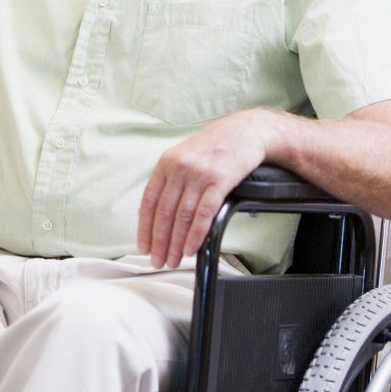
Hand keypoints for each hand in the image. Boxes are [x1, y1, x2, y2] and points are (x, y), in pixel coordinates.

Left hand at [137, 110, 268, 267]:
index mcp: (166, 162)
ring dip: (176, 243)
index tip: (143, 247)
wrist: (247, 130)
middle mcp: (180, 167)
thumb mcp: (185, 154)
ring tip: (174, 259)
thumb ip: (171, 179)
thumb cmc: (216, 144)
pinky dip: (195, 235)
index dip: (145, 228)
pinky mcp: (220, 181)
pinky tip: (191, 249)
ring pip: (182, 217)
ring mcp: (199, 174)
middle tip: (158, 261)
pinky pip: (203, 214)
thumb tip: (157, 212)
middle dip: (159, 242)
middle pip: (164, 212)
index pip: (149, 201)